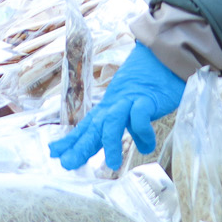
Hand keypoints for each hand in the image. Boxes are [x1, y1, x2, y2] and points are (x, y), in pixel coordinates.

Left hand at [49, 43, 185, 169]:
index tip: (55, 152)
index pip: (87, 126)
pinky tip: (146, 146)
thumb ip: (135, 125)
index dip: (72, 140)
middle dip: (80, 146)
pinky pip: (140, 116)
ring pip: (113, 122)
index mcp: (110, 107)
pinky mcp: (148, 99)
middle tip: (66, 163)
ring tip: (111, 164)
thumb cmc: (152, 83)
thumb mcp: (138, 106)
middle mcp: (115, 104)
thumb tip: (140, 146)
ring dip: (110, 143)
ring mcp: (130, 100)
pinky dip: (142, 131)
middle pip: (94, 126)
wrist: (166, 57)